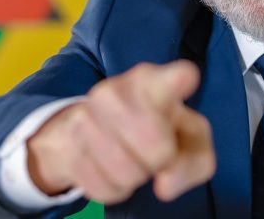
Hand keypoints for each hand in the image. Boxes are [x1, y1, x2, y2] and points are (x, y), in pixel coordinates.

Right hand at [27, 60, 214, 203]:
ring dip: (135, 176)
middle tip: (155, 148)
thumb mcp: (190, 140)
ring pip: (127, 172)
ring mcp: (89, 113)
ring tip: (132, 155)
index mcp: (158, 81)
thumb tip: (165, 183)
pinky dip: (112, 187)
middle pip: (158, 149)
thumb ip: (196, 160)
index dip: (181, 80)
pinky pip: (102, 187)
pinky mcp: (67, 140)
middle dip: (161, 160)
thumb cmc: (160, 128)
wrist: (99, 126)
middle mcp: (120, 89)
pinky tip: (110, 165)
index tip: (186, 77)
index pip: (174, 76)